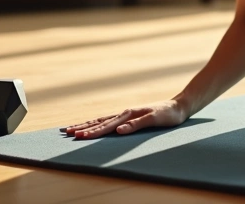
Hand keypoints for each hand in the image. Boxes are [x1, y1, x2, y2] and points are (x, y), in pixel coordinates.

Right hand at [60, 100, 185, 139]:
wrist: (178, 107)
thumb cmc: (168, 114)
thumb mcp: (155, 119)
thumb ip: (136, 124)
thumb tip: (118, 130)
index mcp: (128, 114)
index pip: (107, 125)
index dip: (92, 131)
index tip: (79, 137)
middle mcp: (124, 113)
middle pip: (99, 121)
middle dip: (83, 127)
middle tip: (67, 132)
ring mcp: (126, 114)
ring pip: (101, 120)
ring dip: (86, 124)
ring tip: (72, 128)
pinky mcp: (129, 117)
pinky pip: (108, 120)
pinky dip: (97, 123)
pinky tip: (92, 126)